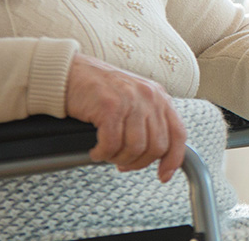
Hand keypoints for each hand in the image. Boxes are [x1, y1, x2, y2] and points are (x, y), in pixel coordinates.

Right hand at [64, 53, 187, 181]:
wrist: (69, 72)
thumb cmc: (99, 89)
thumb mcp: (135, 99)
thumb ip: (149, 120)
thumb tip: (157, 153)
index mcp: (159, 97)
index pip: (178, 134)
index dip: (173, 159)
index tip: (163, 176)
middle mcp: (150, 97)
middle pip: (157, 146)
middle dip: (139, 163)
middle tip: (122, 165)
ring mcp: (131, 101)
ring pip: (135, 148)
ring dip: (119, 159)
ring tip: (106, 155)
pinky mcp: (110, 106)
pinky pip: (112, 144)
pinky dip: (102, 154)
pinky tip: (96, 152)